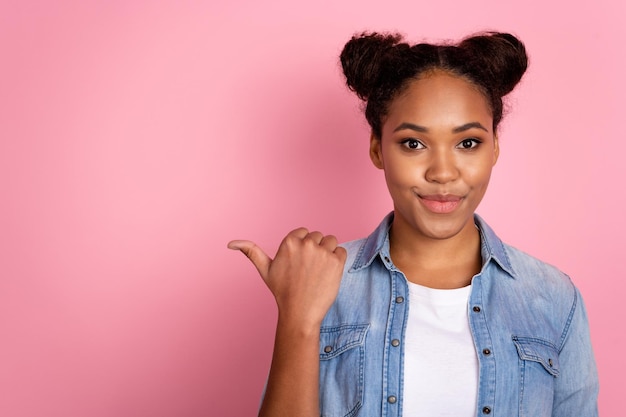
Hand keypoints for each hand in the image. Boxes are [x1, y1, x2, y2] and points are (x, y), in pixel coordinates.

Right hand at [228, 228, 346, 327]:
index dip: (304, 247)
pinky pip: (341, 251)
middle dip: (316, 249)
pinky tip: (328, 274)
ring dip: (328, 253)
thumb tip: (230, 244)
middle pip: (318, 236)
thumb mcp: (265, 270)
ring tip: (319, 271)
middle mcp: (306, 243)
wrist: (300, 313)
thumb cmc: (282, 291)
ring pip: (331, 241)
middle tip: (309, 270)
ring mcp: (322, 252)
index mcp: (289, 241)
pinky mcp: (336, 261)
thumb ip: (251, 252)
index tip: (300, 263)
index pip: (304, 232)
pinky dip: (338, 261)